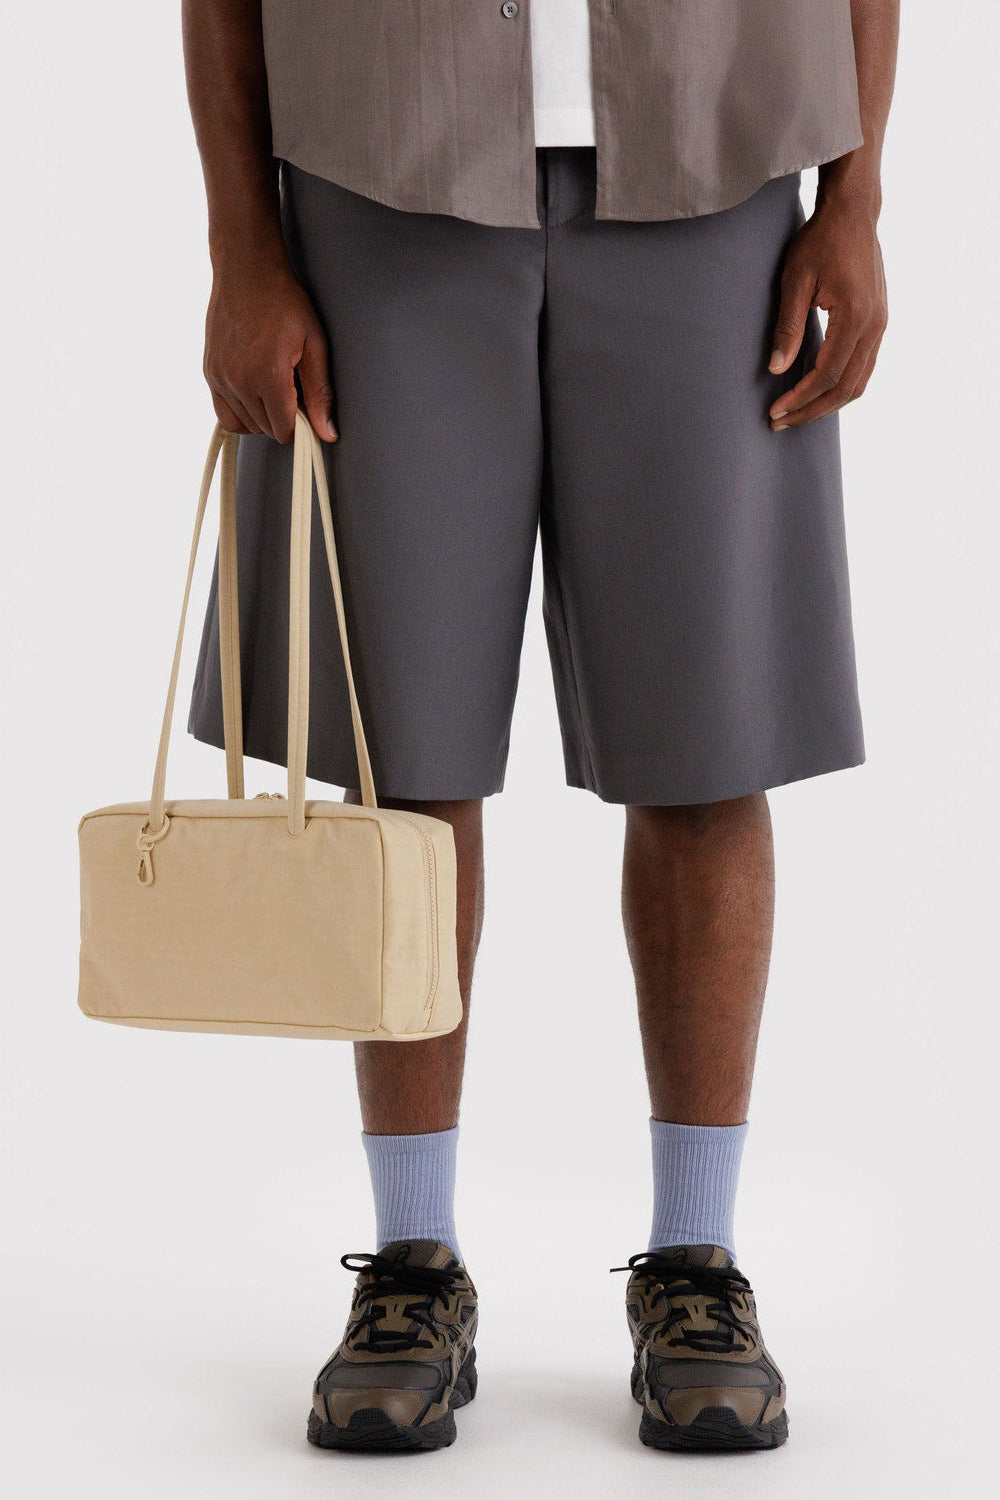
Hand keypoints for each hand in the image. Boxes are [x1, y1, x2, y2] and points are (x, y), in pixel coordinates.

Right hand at [203, 249, 336, 443]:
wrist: (246, 270)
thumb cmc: (284, 302)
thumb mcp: (314, 345)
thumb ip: (320, 393)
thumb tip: (327, 433)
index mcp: (267, 376)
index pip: (284, 431)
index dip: (300, 424)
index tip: (305, 406)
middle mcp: (238, 381)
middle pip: (265, 430)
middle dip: (282, 418)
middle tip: (291, 388)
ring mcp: (219, 378)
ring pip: (244, 425)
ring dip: (262, 416)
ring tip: (273, 387)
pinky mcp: (209, 372)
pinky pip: (224, 414)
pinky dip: (241, 412)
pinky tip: (254, 391)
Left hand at [768, 198, 887, 430]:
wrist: (853, 214)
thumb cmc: (821, 241)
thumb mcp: (795, 281)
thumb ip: (787, 327)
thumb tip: (776, 369)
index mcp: (856, 315)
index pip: (828, 373)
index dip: (800, 398)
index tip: (776, 411)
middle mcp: (875, 325)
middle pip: (846, 387)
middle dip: (811, 410)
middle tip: (780, 422)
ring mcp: (881, 325)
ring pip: (859, 382)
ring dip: (827, 403)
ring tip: (796, 413)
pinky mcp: (878, 323)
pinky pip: (864, 368)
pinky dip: (841, 387)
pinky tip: (817, 392)